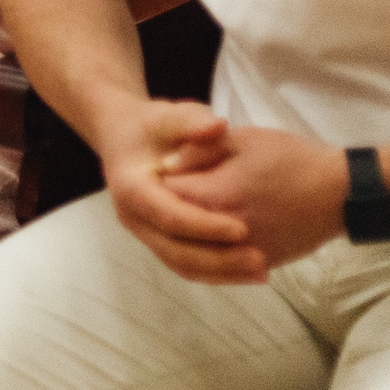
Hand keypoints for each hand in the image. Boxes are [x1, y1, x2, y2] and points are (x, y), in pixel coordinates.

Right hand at [98, 99, 265, 282]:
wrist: (127, 138)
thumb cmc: (152, 127)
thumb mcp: (169, 116)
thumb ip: (191, 121)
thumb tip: (217, 127)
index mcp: (131, 187)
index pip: (169, 216)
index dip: (205, 226)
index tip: (243, 228)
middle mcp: (132, 216)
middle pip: (174, 250)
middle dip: (218, 259)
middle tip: (260, 259)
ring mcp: (144, 232)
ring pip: (180, 264)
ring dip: (221, 273)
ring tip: (261, 272)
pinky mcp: (159, 241)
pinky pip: (186, 265)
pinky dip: (216, 272)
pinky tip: (248, 271)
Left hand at [160, 125, 348, 270]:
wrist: (341, 192)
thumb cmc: (292, 159)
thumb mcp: (242, 140)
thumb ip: (199, 150)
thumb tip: (166, 165)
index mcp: (217, 194)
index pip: (165, 194)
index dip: (160, 181)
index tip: (161, 171)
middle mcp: (226, 229)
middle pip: (177, 228)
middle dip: (171, 210)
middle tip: (173, 192)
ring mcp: (245, 250)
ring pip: (198, 252)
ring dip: (188, 235)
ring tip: (187, 216)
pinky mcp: (263, 263)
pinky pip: (224, 265)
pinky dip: (213, 251)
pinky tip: (211, 235)